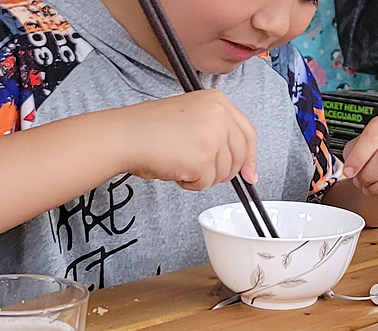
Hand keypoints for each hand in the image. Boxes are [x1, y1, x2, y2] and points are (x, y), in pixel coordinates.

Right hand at [118, 90, 257, 190]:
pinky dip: (190, 183)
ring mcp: (213, 136)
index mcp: (218, 101)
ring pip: (223, 173)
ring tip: (180, 161)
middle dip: (222, 171)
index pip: (247, 133)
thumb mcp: (191, 118)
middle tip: (199, 169)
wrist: (127, 135)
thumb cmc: (150, 128)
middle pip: (239, 157)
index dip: (250, 157)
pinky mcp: (203, 158)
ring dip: (202, 176)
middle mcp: (220, 115)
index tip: (250, 174)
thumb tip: (244, 168)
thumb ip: (218, 134)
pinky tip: (175, 168)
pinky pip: (206, 183)